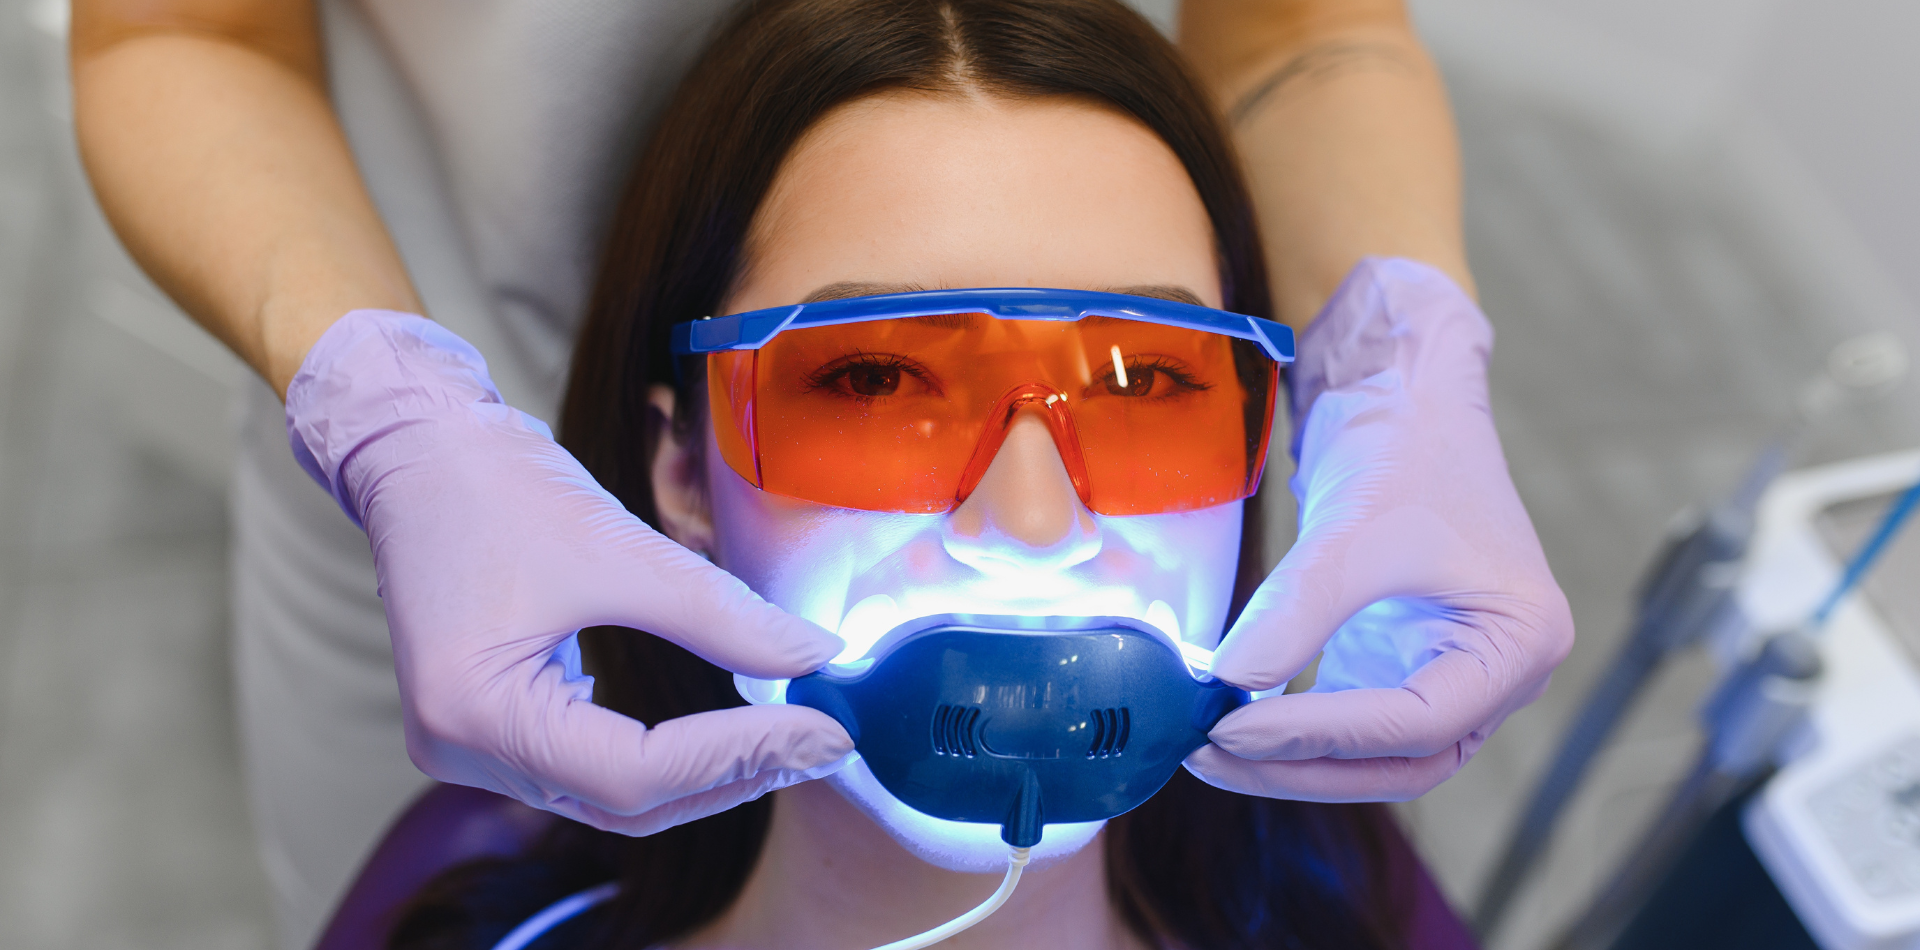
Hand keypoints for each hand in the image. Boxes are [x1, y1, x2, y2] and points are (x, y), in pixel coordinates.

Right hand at [286, 310, 852, 833]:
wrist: (416, 452)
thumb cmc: (495, 487)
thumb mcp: (622, 547)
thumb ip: (723, 613)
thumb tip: (816, 655)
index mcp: (478, 712)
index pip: (636, 772)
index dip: (740, 756)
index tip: (824, 730)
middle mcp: (463, 750)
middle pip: (626, 801)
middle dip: (732, 773)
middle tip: (822, 741)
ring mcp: (468, 748)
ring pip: (611, 797)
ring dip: (702, 773)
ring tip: (786, 738)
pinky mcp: (486, 729)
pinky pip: (586, 769)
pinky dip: (660, 758)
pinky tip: (720, 731)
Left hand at [1188, 258, 1573, 800]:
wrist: (1404, 396)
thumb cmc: (1408, 447)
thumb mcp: (1354, 529)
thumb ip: (1296, 611)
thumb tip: (1228, 683)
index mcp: (1518, 642)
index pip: (1416, 722)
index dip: (1320, 734)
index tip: (1233, 728)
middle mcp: (1497, 673)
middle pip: (1398, 759)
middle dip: (1301, 765)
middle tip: (1211, 755)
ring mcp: (1449, 672)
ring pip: (1372, 754)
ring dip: (1291, 758)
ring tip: (1208, 748)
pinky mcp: (1399, 661)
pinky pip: (1347, 719)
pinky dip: (1292, 728)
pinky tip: (1230, 724)